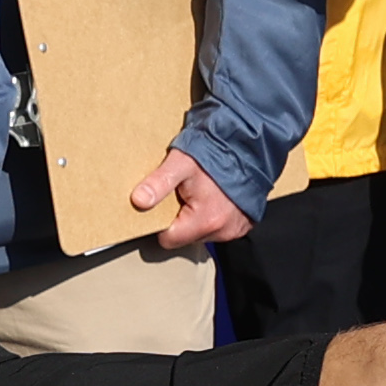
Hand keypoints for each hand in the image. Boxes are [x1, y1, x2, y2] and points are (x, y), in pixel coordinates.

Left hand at [126, 146, 254, 253]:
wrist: (248, 145)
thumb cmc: (214, 152)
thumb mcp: (180, 163)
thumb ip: (159, 183)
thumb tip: (138, 200)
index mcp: (205, 221)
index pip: (168, 240)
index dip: (160, 223)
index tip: (162, 205)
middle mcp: (223, 230)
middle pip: (186, 237)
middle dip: (180, 219)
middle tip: (183, 193)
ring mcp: (236, 229)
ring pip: (202, 233)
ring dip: (197, 218)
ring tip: (200, 193)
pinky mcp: (244, 224)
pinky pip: (219, 228)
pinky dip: (213, 216)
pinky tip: (214, 197)